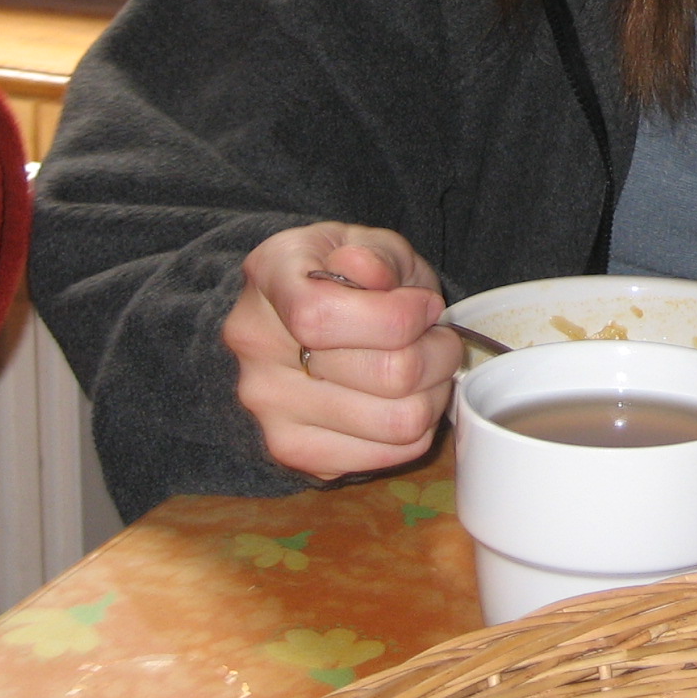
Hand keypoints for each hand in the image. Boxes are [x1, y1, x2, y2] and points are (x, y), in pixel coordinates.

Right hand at [222, 223, 460, 480]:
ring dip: (435, 395)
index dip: (397, 316)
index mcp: (269, 275)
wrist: (302, 319)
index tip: (426, 306)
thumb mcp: (368, 243)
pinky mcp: (295, 452)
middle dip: (439, 354)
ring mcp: (268, 406)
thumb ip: (377, 255)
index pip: (322, 316)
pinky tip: (404, 399)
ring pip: (399, 421)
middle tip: (440, 340)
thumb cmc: (344, 275)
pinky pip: (390, 454)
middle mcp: (256, 345)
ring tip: (428, 371)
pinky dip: (417, 429)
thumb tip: (370, 274)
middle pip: (386, 373)